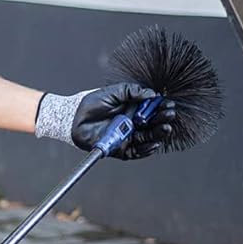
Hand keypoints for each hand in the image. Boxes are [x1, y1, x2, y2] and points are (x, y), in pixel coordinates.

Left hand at [35, 83, 174, 158]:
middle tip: (170, 115)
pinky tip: (154, 143)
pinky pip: (136, 152)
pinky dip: (146, 149)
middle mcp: (131, 123)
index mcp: (131, 109)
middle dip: (162, 120)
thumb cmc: (91, 103)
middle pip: (152, 124)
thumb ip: (132, 91)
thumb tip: (151, 94)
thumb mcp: (113, 91)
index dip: (161, 108)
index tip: (169, 104)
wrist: (73, 117)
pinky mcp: (120, 149)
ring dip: (158, 134)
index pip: (151, 110)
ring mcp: (126, 136)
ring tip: (166, 128)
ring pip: (147, 138)